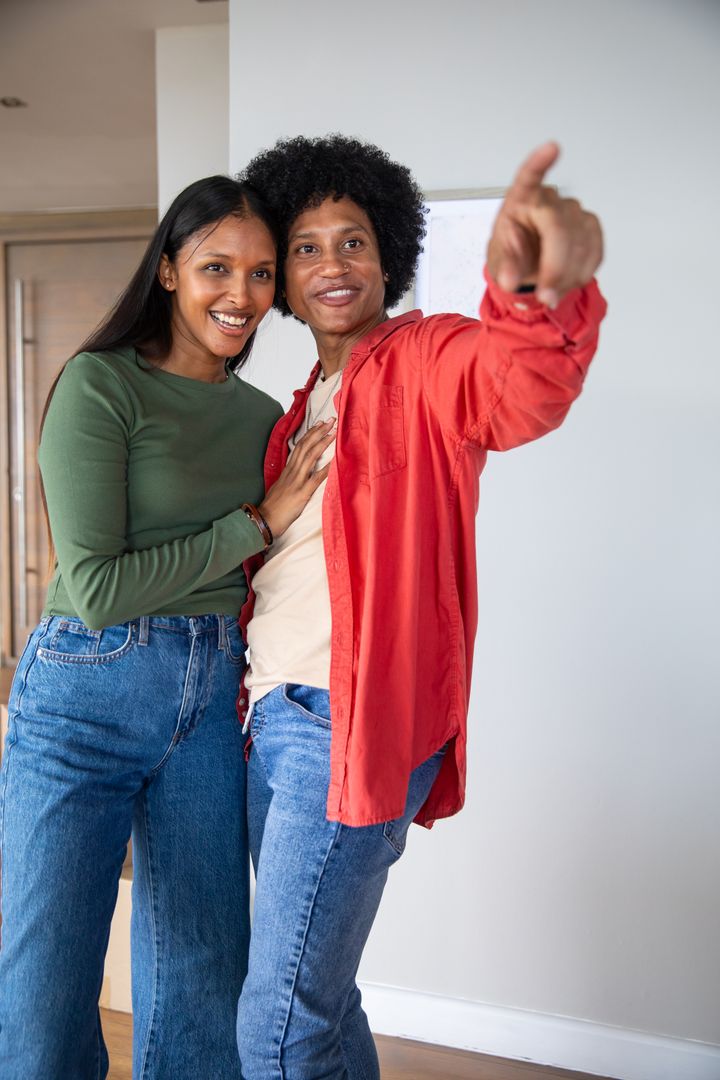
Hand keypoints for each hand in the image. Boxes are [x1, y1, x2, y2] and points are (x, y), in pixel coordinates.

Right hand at [258, 419, 335, 538]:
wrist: (265, 519)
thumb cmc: (273, 505)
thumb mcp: (280, 485)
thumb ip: (289, 476)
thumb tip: (298, 471)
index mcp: (288, 469)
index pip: (300, 446)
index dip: (310, 434)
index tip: (320, 424)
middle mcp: (292, 471)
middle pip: (306, 446)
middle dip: (319, 431)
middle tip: (330, 420)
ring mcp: (297, 481)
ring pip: (310, 456)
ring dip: (323, 442)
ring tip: (333, 432)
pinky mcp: (302, 493)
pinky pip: (316, 478)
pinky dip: (326, 468)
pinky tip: (335, 460)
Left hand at [486, 142, 602, 307]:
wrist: (529, 264)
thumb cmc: (512, 254)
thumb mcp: (500, 262)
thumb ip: (505, 269)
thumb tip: (510, 280)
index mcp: (521, 200)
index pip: (529, 177)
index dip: (540, 163)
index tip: (552, 148)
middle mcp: (550, 200)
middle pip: (560, 231)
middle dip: (555, 269)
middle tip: (545, 297)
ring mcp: (574, 210)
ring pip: (580, 247)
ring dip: (566, 278)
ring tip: (549, 288)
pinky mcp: (591, 226)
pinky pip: (594, 254)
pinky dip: (580, 275)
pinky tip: (565, 279)